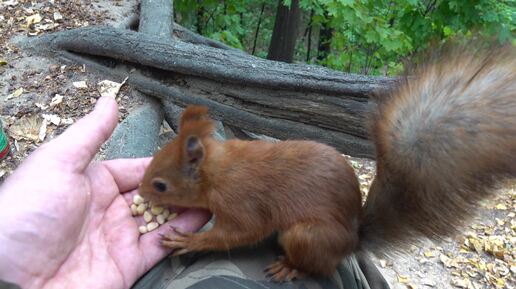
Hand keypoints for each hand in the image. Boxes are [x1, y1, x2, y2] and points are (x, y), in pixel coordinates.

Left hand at [0, 96, 211, 288]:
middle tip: (208, 173)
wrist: (11, 279)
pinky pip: (161, 246)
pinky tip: (202, 217)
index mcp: (92, 183)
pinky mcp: (127, 264)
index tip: (188, 154)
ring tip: (213, 191)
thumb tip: (109, 100)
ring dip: (187, 206)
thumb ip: (89, 133)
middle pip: (154, 194)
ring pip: (162, 218)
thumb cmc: (26, 215)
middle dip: (179, 184)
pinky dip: (182, 232)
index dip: (162, 162)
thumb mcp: (56, 163)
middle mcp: (108, 209)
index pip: (136, 168)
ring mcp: (119, 238)